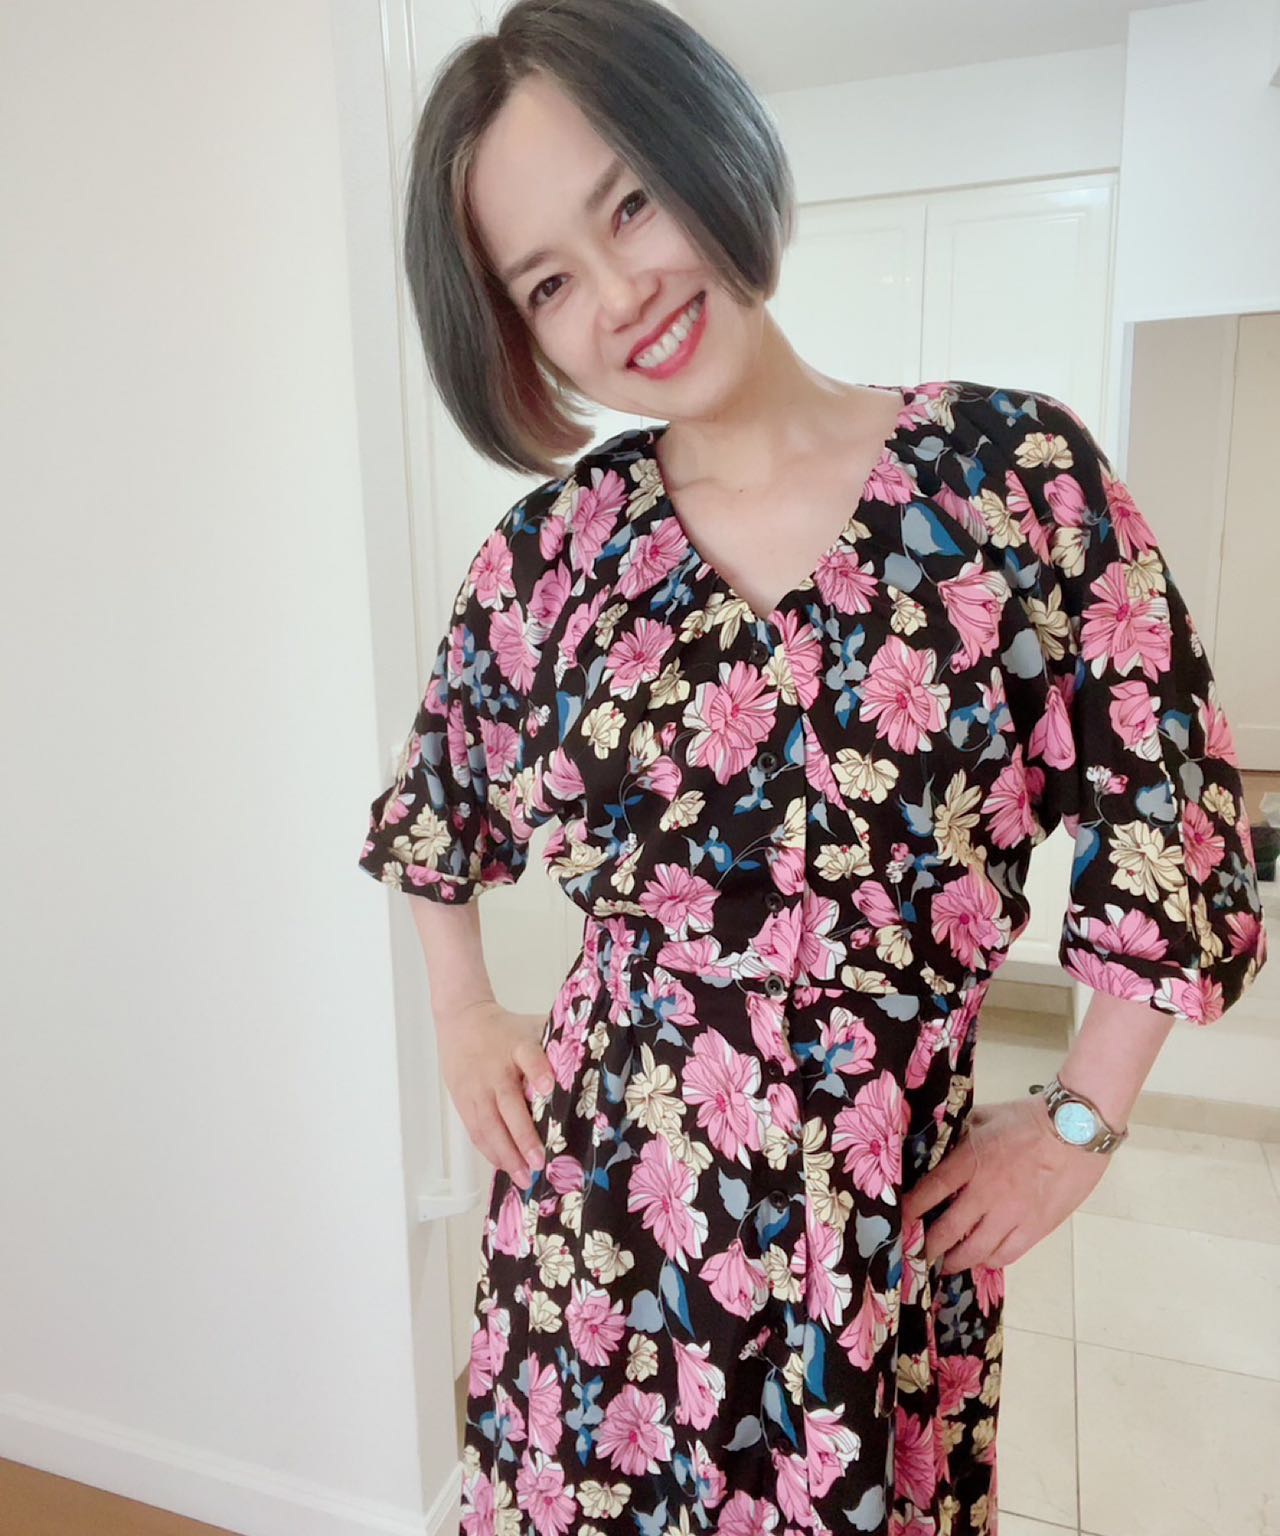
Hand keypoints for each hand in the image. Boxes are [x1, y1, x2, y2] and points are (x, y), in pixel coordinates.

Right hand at [435, 1000, 554, 1189]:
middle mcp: (495, 1070)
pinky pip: (476, 1131)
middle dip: (523, 1135)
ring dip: (507, 1154)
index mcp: (517, 1046)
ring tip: (525, 1177)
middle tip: (540, 1161)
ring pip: (488, 1125)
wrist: (461, 1021)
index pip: (528, 1055)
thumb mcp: (531, 1028)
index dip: (538, 1071)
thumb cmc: (506, 1030)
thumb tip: (595, 1061)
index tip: (549, 1088)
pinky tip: (506, 1168)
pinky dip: (490, 1152)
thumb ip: (556, 1045)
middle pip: (507, 1103)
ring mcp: (477, 1088)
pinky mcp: (463, 1102)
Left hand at [901, 1096, 1111, 1271]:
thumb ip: (961, 1131)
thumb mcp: (985, 1116)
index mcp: (970, 1161)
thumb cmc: (1031, 1117)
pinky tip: (982, 1261)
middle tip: (918, 1255)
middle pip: (947, 1230)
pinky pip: (1007, 1254)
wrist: (1077, 1129)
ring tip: (945, 1265)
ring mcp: (1011, 1214)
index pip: (930, 1191)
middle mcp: (986, 1193)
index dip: (911, 1211)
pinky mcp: (1036, 1227)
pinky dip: (990, 1261)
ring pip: (975, 1250)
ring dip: (956, 1261)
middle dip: (928, 1247)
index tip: (900, 1223)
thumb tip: (943, 1139)